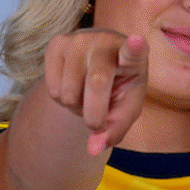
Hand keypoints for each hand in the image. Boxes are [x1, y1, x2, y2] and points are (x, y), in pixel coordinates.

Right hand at [44, 28, 147, 154]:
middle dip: (94, 114)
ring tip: (85, 96)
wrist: (94, 63)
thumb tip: (93, 149)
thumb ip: (115, 131)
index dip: (135, 48)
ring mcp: (79, 40)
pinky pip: (52, 89)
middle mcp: (106, 42)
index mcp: (133, 57)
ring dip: (76, 107)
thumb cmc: (117, 89)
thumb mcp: (124, 111)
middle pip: (96, 84)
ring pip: (69, 92)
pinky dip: (61, 100)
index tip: (137, 42)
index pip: (134, 52)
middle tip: (97, 121)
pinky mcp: (56, 43)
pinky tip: (72, 87)